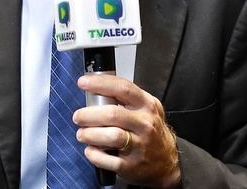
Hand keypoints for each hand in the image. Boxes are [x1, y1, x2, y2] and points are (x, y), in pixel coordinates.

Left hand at [74, 74, 180, 188]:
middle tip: (78, 116)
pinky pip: (109, 160)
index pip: (123, 88)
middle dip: (89, 114)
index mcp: (146, 105)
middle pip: (112, 114)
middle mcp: (145, 124)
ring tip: (82, 134)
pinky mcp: (132, 165)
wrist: (168, 162)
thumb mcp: (147, 109)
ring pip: (111, 136)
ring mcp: (140, 145)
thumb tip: (97, 91)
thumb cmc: (152, 131)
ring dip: (90, 134)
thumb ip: (126, 99)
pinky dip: (95, 155)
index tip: (83, 82)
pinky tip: (90, 150)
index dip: (100, 83)